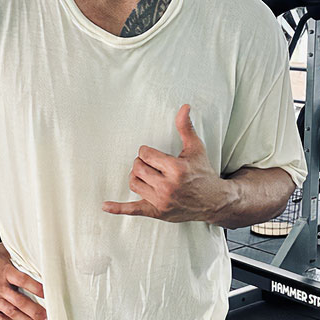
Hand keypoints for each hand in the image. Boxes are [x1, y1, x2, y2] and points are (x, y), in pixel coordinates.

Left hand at [103, 104, 226, 222]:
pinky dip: (118, 208)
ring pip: (134, 183)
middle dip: (141, 163)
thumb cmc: (203, 172)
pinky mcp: (158, 212)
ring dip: (136, 177)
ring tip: (146, 175)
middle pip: (138, 168)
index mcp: (176, 169)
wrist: (214, 201)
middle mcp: (168, 186)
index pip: (145, 154)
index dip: (146, 152)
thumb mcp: (196, 148)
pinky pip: (133, 210)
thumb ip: (186, 127)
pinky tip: (105, 205)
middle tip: (150, 164)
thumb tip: (184, 106)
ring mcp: (162, 201)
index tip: (153, 154)